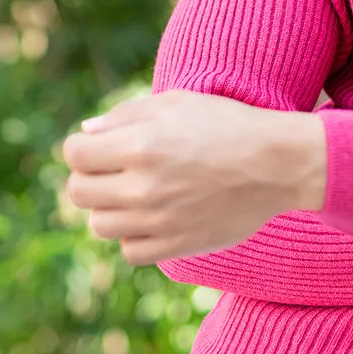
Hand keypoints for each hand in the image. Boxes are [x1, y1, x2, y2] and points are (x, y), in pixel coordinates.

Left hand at [62, 90, 326, 264]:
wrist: (278, 164)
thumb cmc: (228, 124)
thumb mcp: (177, 102)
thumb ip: (126, 115)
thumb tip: (87, 131)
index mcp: (141, 145)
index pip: (74, 154)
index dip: (81, 146)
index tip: (98, 145)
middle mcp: (144, 187)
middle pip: (79, 192)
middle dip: (90, 176)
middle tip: (114, 169)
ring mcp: (159, 221)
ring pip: (100, 225)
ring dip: (110, 207)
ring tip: (136, 192)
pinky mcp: (176, 246)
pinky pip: (130, 251)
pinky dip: (134, 235)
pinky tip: (153, 216)